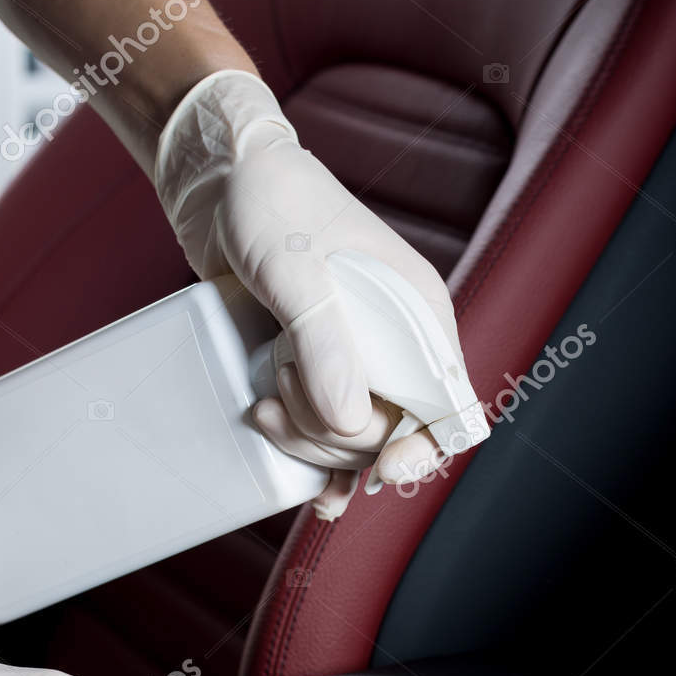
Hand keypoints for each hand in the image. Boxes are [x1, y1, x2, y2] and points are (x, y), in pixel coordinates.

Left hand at [153, 70, 479, 517]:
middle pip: (393, 432)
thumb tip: (348, 419)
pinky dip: (318, 466)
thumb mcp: (294, 267)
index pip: (450, 402)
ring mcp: (359, 360)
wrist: (225, 182)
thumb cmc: (271, 202)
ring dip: (310, 446)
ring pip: (355, 441)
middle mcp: (397, 343)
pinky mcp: (320, 369)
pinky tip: (310, 494)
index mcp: (417, 312)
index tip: (383, 468)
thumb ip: (323, 339)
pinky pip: (330, 435)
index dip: (425, 446)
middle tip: (280, 397)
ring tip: (262, 410)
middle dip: (336, 437)